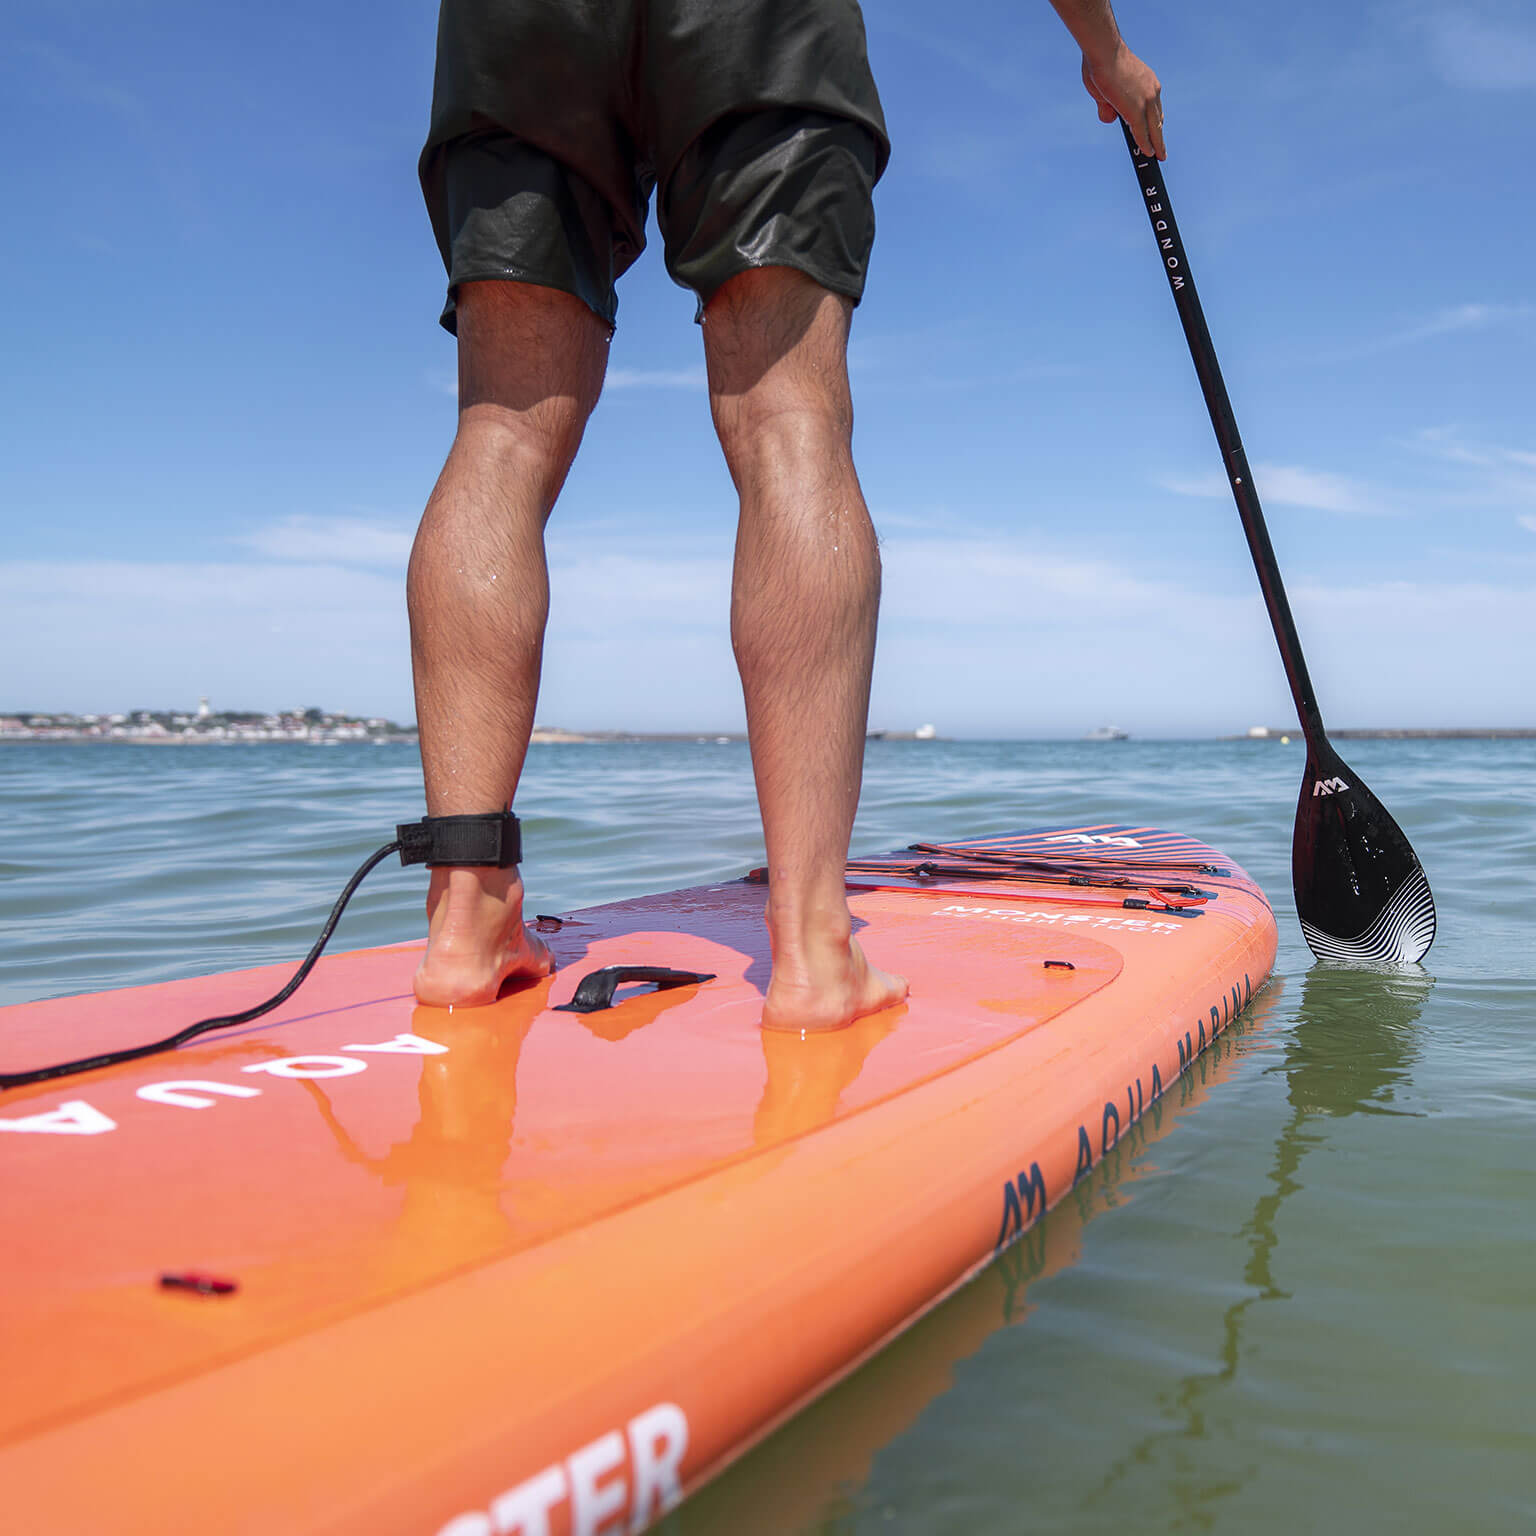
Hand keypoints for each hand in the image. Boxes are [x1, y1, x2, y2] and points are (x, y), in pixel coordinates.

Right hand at [1081, 45, 1164, 159]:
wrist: (1104, 51)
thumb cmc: (1102, 62)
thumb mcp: (1106, 87)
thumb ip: (1108, 106)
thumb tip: (1110, 119)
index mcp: (1148, 83)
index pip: (1154, 108)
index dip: (1154, 122)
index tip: (1155, 131)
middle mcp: (1152, 92)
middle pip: (1157, 120)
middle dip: (1159, 136)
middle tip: (1161, 150)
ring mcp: (1145, 101)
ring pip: (1154, 128)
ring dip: (1156, 144)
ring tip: (1158, 156)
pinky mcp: (1136, 111)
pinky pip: (1142, 133)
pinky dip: (1145, 144)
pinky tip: (1148, 154)